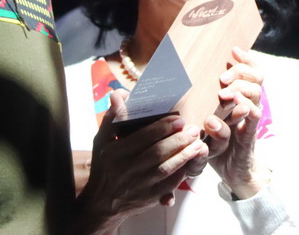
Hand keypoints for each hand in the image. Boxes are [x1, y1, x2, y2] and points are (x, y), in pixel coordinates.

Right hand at [76, 91, 209, 229]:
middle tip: (192, 130)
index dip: (162, 127)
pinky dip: (180, 174)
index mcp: (115, 153)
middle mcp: (125, 170)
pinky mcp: (147, 199)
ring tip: (197, 144)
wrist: (101, 204)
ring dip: (183, 156)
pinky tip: (190, 163)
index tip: (178, 119)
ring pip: (164, 169)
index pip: (142, 137)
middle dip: (177, 140)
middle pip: (156, 153)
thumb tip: (118, 94)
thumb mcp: (101, 141)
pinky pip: (167, 186)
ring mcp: (137, 186)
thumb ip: (112, 117)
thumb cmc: (104, 166)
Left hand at [204, 47, 269, 198]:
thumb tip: (183, 77)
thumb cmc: (216, 141)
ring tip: (224, 93)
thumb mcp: (207, 116)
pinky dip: (246, 110)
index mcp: (240, 96)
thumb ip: (201, 102)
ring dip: (240, 89)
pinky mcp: (248, 135)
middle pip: (257, 78)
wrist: (231, 171)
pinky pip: (252, 118)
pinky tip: (237, 107)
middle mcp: (248, 104)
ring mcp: (250, 119)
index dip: (246, 59)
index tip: (234, 50)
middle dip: (241, 72)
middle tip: (223, 78)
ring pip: (255, 95)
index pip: (250, 71)